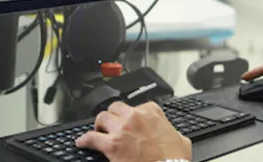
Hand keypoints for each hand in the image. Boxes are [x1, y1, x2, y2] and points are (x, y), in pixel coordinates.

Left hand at [75, 101, 191, 161]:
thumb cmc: (174, 158)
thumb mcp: (180, 140)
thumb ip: (175, 133)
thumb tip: (176, 138)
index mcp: (152, 112)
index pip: (136, 106)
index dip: (131, 115)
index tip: (129, 122)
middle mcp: (136, 116)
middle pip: (115, 108)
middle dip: (112, 116)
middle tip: (111, 124)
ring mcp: (122, 129)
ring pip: (101, 118)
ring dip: (99, 125)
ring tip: (97, 131)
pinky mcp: (112, 144)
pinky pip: (91, 138)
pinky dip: (84, 140)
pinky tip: (81, 142)